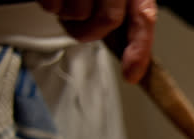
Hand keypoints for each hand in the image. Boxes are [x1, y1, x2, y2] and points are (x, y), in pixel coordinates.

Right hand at [36, 0, 156, 82]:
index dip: (139, 49)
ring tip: (66, 1)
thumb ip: (125, 17)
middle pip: (107, 20)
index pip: (144, 17)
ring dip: (68, 15)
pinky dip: (49, 5)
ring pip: (78, 13)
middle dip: (90, 31)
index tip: (131, 75)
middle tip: (80, 26)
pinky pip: (52, 4)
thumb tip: (132, 60)